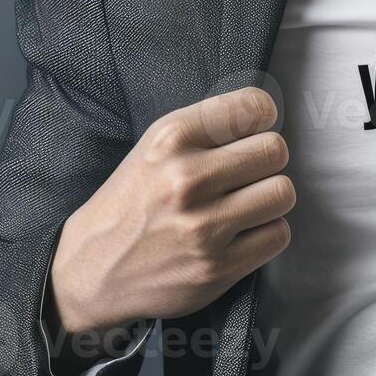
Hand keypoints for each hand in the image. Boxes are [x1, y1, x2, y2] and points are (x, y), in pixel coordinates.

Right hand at [49, 87, 294, 336]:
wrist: (93, 268)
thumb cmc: (130, 203)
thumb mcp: (154, 148)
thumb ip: (205, 129)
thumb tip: (264, 116)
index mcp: (171, 139)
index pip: (253, 107)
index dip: (260, 120)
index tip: (250, 133)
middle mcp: (187, 178)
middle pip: (275, 151)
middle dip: (265, 162)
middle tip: (246, 175)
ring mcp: (204, 225)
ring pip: (282, 193)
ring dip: (269, 199)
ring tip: (244, 205)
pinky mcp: (218, 266)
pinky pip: (277, 234)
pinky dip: (265, 233)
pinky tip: (239, 233)